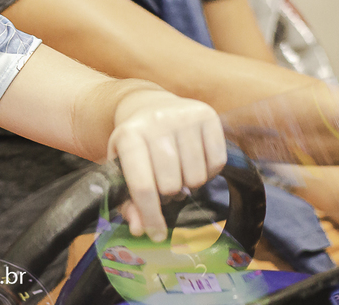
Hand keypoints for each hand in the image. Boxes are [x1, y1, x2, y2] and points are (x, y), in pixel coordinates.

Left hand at [108, 88, 226, 240]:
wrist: (147, 103)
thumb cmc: (135, 142)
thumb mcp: (121, 167)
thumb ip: (128, 200)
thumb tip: (140, 229)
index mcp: (128, 136)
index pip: (143, 187)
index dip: (151, 217)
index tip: (156, 234)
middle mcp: (156, 122)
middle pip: (171, 185)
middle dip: (169, 194)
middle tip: (164, 185)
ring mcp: (183, 116)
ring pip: (197, 177)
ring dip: (189, 183)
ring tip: (178, 170)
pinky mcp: (207, 114)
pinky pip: (218, 162)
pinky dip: (208, 171)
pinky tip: (194, 160)